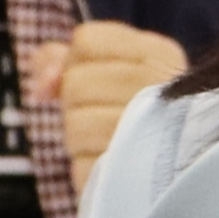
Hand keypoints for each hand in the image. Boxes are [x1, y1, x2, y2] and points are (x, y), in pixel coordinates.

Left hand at [25, 20, 185, 182]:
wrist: (176, 172)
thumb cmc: (133, 114)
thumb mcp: (110, 71)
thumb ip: (64, 61)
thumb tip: (42, 85)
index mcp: (159, 54)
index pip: (85, 41)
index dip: (76, 63)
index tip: (97, 80)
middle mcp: (160, 88)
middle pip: (75, 83)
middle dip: (75, 104)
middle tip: (102, 115)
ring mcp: (152, 133)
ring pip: (75, 125)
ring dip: (80, 139)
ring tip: (107, 142)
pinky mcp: (136, 176)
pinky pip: (82, 167)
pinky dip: (87, 170)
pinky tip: (109, 168)